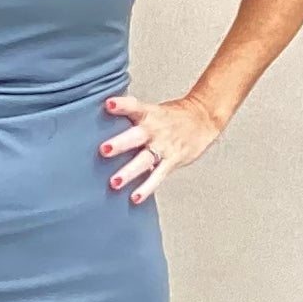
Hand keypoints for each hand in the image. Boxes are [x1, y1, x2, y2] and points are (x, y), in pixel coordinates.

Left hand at [98, 90, 221, 202]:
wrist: (203, 119)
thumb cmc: (170, 116)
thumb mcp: (151, 109)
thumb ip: (129, 114)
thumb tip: (99, 115)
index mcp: (148, 114)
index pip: (133, 106)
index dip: (122, 105)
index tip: (109, 104)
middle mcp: (154, 130)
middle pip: (136, 136)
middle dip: (120, 143)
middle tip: (104, 150)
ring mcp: (163, 147)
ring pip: (145, 159)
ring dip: (129, 171)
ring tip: (115, 182)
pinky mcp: (172, 161)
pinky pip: (158, 176)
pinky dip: (147, 187)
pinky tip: (135, 197)